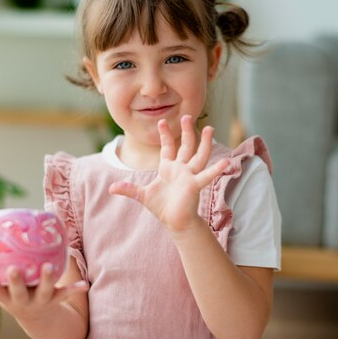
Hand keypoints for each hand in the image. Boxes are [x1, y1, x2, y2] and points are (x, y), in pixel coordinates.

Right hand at [0, 260, 87, 323]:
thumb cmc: (14, 296)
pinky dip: (75, 289)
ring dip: (45, 280)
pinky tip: (84, 284)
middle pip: (18, 292)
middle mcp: (22, 302)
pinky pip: (65, 294)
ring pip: (43, 291)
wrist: (37, 320)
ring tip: (48, 266)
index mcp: (6, 298)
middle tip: (13, 269)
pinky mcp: (55, 300)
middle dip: (16, 282)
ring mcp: (39, 302)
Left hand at [109, 115, 228, 234]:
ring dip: (204, 142)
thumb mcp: (142, 195)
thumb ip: (128, 189)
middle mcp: (181, 169)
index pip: (167, 148)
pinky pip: (207, 175)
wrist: (174, 222)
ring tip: (210, 128)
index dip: (165, 135)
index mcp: (169, 168)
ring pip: (199, 155)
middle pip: (186, 146)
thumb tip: (111, 188)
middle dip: (186, 131)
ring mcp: (190, 176)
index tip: (161, 122)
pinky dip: (216, 170)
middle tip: (187, 116)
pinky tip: (226, 162)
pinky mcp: (195, 185)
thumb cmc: (162, 207)